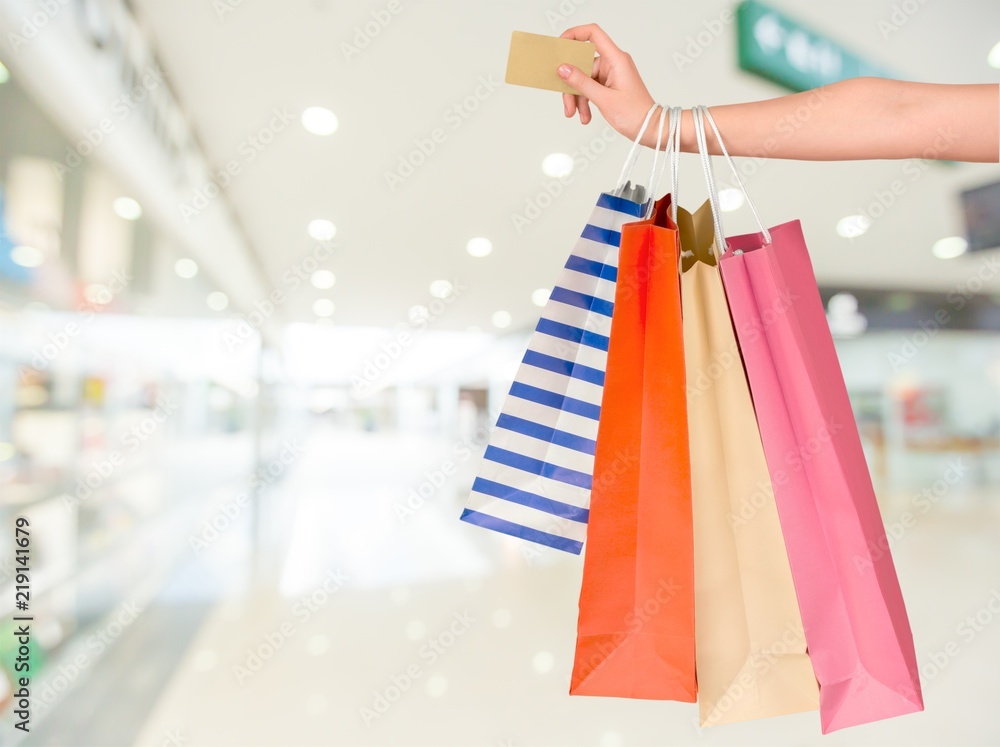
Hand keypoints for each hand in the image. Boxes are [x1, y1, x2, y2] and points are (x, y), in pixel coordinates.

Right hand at [557, 24, 657, 145]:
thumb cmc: (635, 114)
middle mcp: (613, 63)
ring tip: (576, 114)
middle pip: (582, 64)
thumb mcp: (604, 99)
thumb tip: (563, 69)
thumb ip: (582, 83)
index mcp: (616, 59)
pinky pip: (590, 88)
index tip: (560, 46)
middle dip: (572, 84)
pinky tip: (585, 115)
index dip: (574, 34)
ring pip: (584, 79)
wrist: (649, 128)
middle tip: (567, 103)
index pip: (593, 34)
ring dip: (577, 98)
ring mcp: (611, 74)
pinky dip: (585, 101)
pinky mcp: (609, 85)